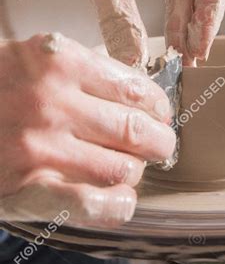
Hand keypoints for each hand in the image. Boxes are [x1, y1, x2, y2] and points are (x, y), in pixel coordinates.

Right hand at [0, 33, 174, 225]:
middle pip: (137, 131)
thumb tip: (139, 91)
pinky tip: (122, 201)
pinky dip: (117, 207)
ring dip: (135, 173)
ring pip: (122, 168)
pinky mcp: (25, 186)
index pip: (136, 89)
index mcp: (59, 61)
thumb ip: (80, 68)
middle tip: (159, 147)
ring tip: (130, 170)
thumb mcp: (31, 57)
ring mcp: (39, 147)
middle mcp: (51, 101)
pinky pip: (90, 204)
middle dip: (160, 144)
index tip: (160, 115)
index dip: (159, 108)